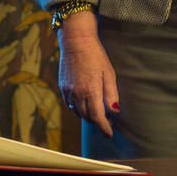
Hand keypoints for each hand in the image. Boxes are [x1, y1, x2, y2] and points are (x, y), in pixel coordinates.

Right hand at [56, 13, 119, 136]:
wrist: (75, 41)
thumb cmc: (95, 55)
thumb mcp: (109, 73)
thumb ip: (111, 94)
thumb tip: (114, 111)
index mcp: (91, 91)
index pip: (97, 117)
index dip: (104, 128)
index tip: (109, 134)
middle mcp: (77, 94)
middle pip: (87, 117)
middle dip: (97, 122)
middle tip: (106, 121)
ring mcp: (68, 91)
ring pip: (77, 112)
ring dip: (87, 115)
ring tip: (95, 112)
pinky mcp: (62, 86)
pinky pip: (69, 104)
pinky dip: (77, 108)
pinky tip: (83, 103)